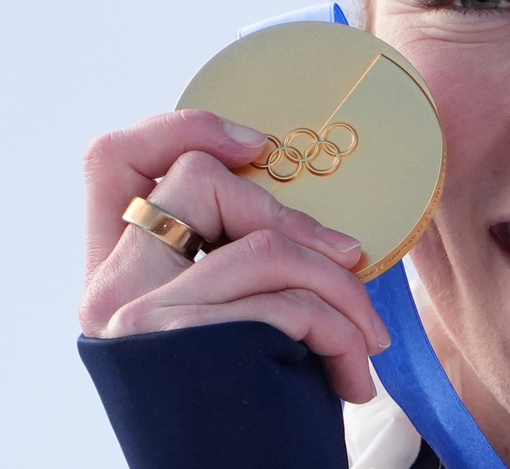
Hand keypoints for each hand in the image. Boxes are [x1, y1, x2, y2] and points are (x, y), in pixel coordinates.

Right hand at [79, 109, 388, 402]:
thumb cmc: (252, 414)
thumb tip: (316, 224)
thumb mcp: (235, 328)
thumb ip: (238, 265)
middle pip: (196, 179)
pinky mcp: (183, 343)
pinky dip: (340, 332)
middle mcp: (110, 291)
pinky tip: (350, 374)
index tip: (256, 143)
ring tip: (368, 342)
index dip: (182, 127)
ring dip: (342, 292)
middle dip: (295, 216)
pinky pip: (287, 301)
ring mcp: (139, 317)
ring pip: (265, 245)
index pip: (113, 160)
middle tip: (348, 259)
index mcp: (118, 275)